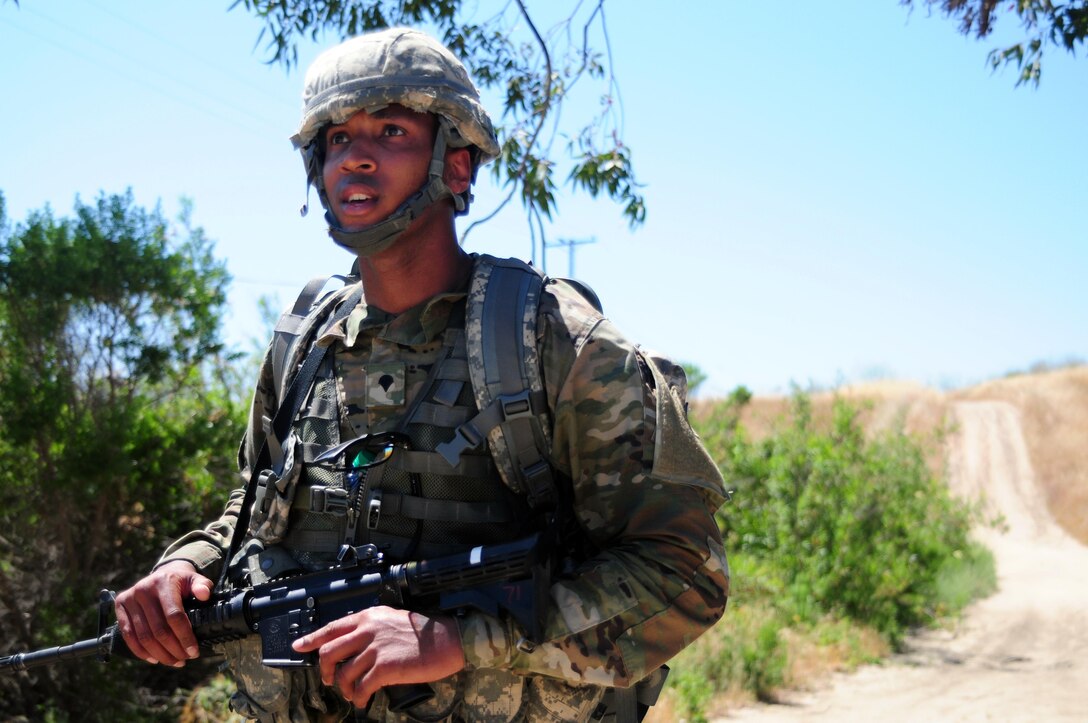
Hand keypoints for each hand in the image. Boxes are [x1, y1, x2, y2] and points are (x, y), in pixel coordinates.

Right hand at [114, 560, 213, 666]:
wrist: (161, 574)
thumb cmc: (181, 582)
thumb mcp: (194, 579)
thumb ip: (202, 585)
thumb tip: (204, 595)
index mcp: (163, 582)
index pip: (174, 616)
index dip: (184, 637)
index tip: (194, 652)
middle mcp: (143, 589)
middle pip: (159, 629)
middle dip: (173, 649)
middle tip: (184, 660)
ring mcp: (130, 598)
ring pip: (143, 636)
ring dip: (159, 654)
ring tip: (174, 662)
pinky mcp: (120, 606)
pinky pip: (128, 635)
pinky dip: (141, 651)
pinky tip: (154, 659)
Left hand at [291, 606, 464, 707]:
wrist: (447, 640)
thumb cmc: (423, 633)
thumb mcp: (392, 620)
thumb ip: (370, 629)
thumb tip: (352, 647)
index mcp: (369, 617)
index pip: (331, 628)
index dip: (312, 639)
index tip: (300, 646)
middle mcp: (368, 630)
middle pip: (330, 652)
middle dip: (325, 671)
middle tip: (329, 680)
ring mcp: (375, 649)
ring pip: (344, 674)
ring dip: (345, 689)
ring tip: (354, 694)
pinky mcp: (385, 667)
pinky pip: (361, 687)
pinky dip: (360, 698)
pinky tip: (364, 701)